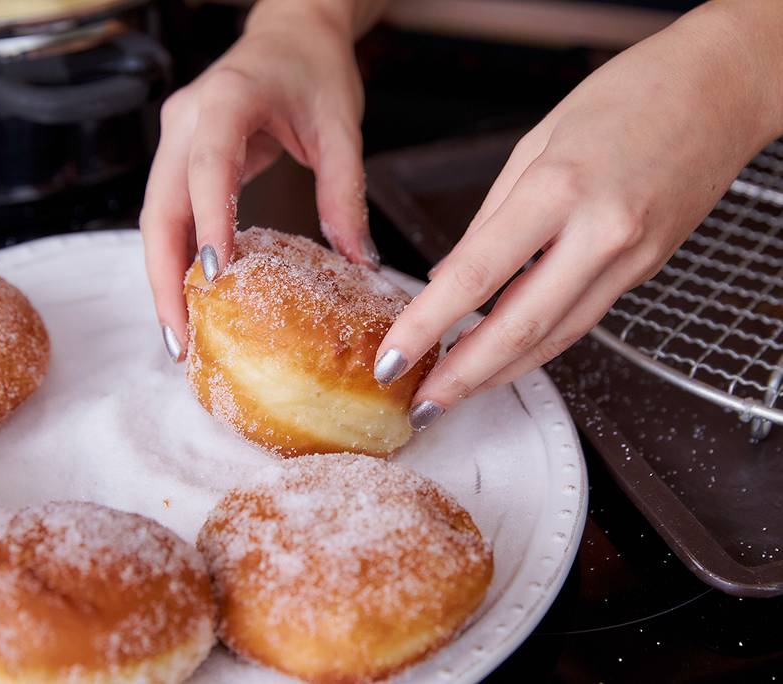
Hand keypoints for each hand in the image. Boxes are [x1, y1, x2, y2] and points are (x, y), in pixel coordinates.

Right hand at [141, 1, 379, 358]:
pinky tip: (190, 299)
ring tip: (181, 335)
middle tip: (181, 338)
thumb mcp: (340, 126)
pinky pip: (171, 215)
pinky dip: (178, 258)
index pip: (208, 165)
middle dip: (165, 277)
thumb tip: (357, 262)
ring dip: (164, 277)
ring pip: (156, 218)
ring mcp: (176, 140)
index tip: (215, 275)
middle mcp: (186, 121)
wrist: (291, 33)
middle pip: (159, 207)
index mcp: (226, 100)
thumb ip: (345, 192)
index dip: (208, 220)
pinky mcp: (181, 158)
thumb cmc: (313, 67)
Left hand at [374, 0, 782, 430]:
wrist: (719, 89)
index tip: (394, 356)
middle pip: (520, 327)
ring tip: (456, 392)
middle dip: (464, 376)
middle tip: (423, 404)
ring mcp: (631, 259)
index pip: (477, 276)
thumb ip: (489, 220)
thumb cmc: (627, 97)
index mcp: (558, 190)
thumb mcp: (534, 144)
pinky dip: (539, 345)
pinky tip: (507, 357)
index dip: (428, 325)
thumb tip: (448, 277)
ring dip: (501, 373)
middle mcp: (600, 234)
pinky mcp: (645, 272)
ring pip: (556, 338)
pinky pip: (582, 320)